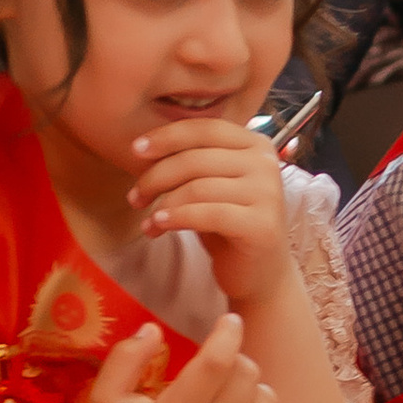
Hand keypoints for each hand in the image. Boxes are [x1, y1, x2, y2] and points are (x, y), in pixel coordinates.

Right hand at [91, 315, 282, 402]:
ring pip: (266, 397)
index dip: (228, 334)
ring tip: (226, 393)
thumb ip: (126, 357)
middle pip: (246, 374)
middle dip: (234, 359)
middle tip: (218, 364)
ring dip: (249, 386)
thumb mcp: (106, 400)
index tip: (230, 321)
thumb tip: (154, 327)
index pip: (217, 360)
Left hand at [130, 115, 293, 305]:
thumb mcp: (212, 184)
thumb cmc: (229, 225)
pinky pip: (207, 214)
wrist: (261, 274)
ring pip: (198, 187)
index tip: (135, 150)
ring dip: (163, 203)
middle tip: (135, 197)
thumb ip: (192, 160)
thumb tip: (142, 146)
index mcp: (256, 144)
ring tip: (147, 220)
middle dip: (156, 177)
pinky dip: (177, 218)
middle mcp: (266, 163)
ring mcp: (268, 193)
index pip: (205, 128)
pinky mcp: (261, 225)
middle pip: (196, 158)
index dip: (167, 136)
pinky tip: (157, 226)